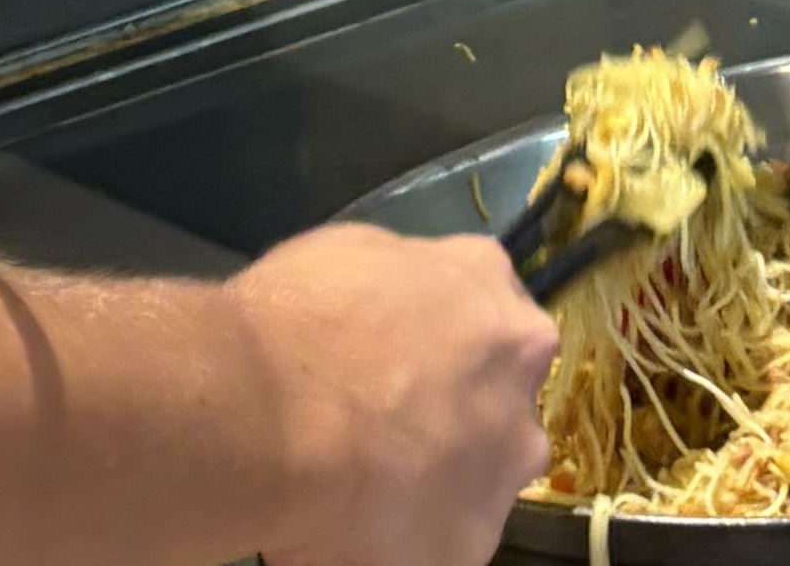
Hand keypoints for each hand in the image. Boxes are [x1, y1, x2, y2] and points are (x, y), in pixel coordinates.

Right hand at [239, 223, 557, 565]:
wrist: (268, 410)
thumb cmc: (301, 318)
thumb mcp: (359, 254)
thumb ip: (408, 288)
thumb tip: (397, 313)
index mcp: (498, 307)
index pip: (495, 330)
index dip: (446, 352)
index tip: (404, 367)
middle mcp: (520, 386)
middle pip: (500, 407)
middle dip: (455, 419)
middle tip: (384, 430)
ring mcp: (503, 471)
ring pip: (479, 482)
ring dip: (436, 484)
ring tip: (362, 485)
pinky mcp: (470, 544)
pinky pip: (441, 542)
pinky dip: (404, 539)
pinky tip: (350, 522)